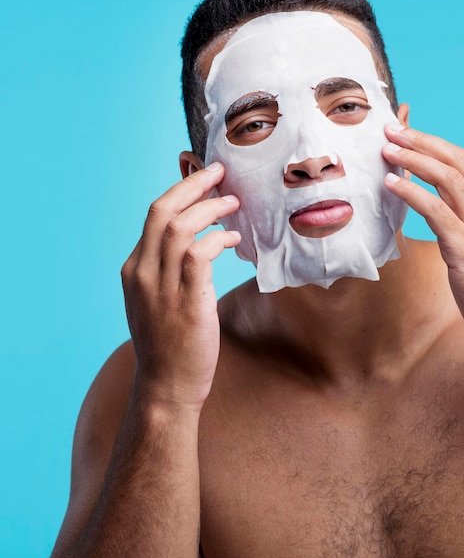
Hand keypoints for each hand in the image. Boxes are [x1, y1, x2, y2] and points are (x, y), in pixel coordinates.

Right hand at [121, 162, 240, 411]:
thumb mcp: (157, 301)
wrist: (167, 386)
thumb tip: (196, 245)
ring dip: (210, 208)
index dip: (180, 191)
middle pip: (163, 210)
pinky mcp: (186, 299)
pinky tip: (234, 239)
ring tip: (233, 202)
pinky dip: (218, 239)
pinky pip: (200, 254)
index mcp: (134, 269)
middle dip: (192, 184)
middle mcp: (141, 272)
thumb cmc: (169, 345)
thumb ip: (168, 271)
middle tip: (220, 171)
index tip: (203, 178)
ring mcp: (161, 286)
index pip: (153, 216)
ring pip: (180, 227)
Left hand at [382, 123, 463, 351]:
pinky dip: (411, 193)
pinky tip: (392, 184)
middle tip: (392, 130)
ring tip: (388, 150)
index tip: (408, 133)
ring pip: (446, 179)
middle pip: (455, 161)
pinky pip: (436, 211)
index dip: (434, 144)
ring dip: (413, 160)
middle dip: (421, 141)